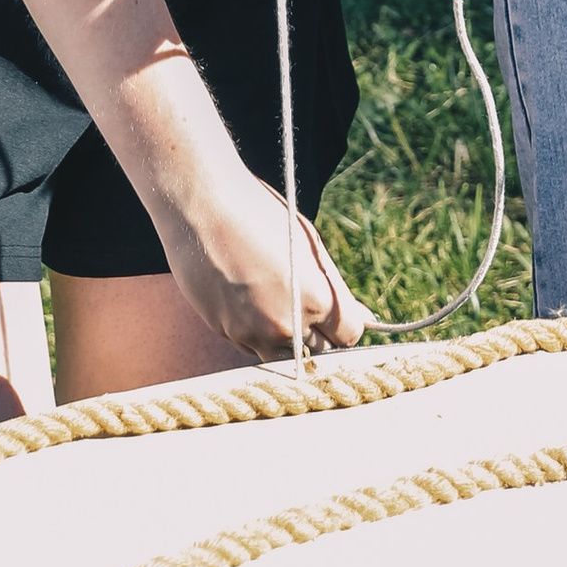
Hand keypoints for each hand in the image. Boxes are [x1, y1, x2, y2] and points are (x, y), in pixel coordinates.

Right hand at [159, 171, 366, 359]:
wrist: (201, 209)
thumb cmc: (262, 217)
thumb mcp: (309, 246)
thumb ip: (336, 290)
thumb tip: (365, 319)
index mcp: (316, 299)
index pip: (349, 336)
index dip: (348, 324)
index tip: (341, 315)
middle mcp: (287, 326)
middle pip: (320, 350)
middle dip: (321, 333)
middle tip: (309, 306)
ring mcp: (254, 333)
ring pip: (286, 357)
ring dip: (290, 341)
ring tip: (279, 303)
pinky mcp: (227, 334)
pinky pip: (254, 347)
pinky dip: (259, 334)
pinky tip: (251, 302)